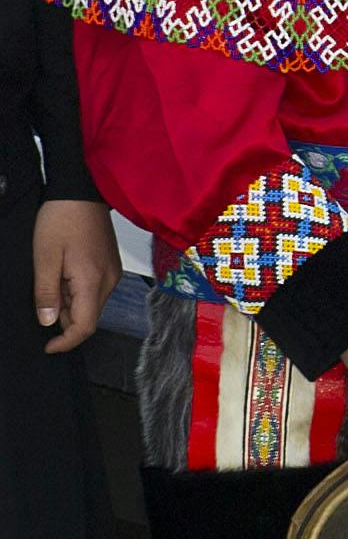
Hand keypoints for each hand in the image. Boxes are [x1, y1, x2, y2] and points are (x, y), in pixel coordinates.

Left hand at [33, 198, 120, 353]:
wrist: (82, 192)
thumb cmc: (62, 219)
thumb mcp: (44, 257)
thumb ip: (46, 293)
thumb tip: (48, 322)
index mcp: (92, 281)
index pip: (84, 327)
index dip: (66, 342)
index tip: (47, 346)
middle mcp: (109, 282)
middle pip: (88, 317)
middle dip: (64, 318)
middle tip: (44, 296)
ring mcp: (112, 274)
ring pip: (90, 304)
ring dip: (69, 302)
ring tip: (52, 277)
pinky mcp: (111, 267)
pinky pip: (94, 290)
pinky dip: (77, 291)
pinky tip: (64, 272)